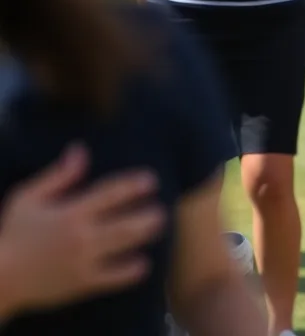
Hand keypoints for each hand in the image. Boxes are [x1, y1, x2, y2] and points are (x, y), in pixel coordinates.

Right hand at [0, 145, 164, 313]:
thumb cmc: (14, 233)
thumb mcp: (28, 198)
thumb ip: (58, 176)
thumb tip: (80, 149)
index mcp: (70, 212)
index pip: (109, 194)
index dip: (133, 185)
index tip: (151, 179)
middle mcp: (80, 235)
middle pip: (124, 223)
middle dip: (147, 215)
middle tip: (162, 208)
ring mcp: (83, 260)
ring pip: (123, 247)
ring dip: (144, 236)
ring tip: (159, 225)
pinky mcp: (82, 283)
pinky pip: (113, 278)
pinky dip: (131, 271)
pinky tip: (144, 264)